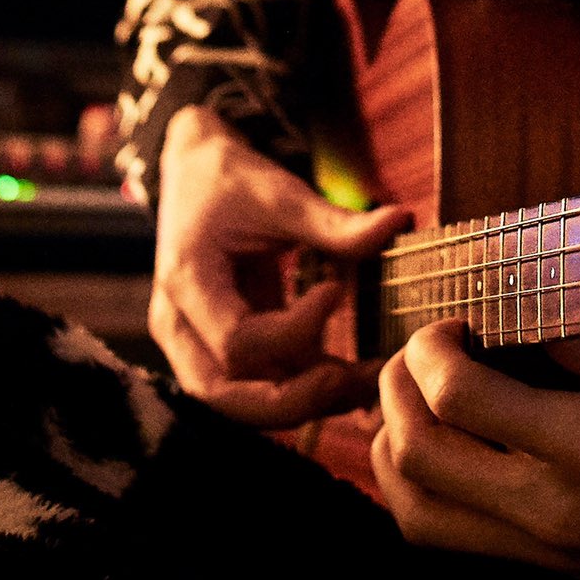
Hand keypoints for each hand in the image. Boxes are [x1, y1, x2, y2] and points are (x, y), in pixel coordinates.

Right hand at [151, 102, 409, 426]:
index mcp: (186, 281)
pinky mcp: (219, 351)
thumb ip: (333, 221)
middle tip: (359, 380)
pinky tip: (351, 379)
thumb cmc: (230, 181)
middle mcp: (179, 326)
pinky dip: (302, 388)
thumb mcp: (278, 193)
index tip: (337, 292)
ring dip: (306, 401)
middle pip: (225, 396)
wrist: (194, 176)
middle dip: (296, 400)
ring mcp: (194, 345)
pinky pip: (256, 387)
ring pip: (241, 403)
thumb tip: (399, 221)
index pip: (236, 340)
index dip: (294, 330)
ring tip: (367, 381)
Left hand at [372, 321, 579, 579]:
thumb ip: (575, 342)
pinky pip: (447, 537)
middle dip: (395, 387)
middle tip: (420, 350)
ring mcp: (539, 548)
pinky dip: (418, 489)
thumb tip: (507, 312)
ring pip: (414, 510)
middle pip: (418, 453)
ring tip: (416, 398)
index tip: (451, 320)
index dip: (432, 347)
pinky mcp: (542, 569)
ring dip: (393, 445)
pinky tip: (443, 446)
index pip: (458, 397)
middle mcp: (547, 507)